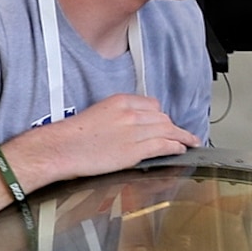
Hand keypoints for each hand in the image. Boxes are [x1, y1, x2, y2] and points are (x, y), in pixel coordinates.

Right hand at [4, 94, 199, 188]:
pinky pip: (164, 145)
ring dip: (181, 137)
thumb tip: (128, 126)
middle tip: (180, 134)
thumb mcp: (97, 114)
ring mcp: (134, 131)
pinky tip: (181, 149)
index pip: (151, 104)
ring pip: (167, 130)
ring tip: (189, 142)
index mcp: (120, 101)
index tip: (165, 122)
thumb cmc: (73, 136)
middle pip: (162, 117)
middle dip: (172, 127)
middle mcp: (130, 113)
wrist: (62, 148)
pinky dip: (176, 146)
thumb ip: (117, 116)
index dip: (161, 116)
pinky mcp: (135, 149)